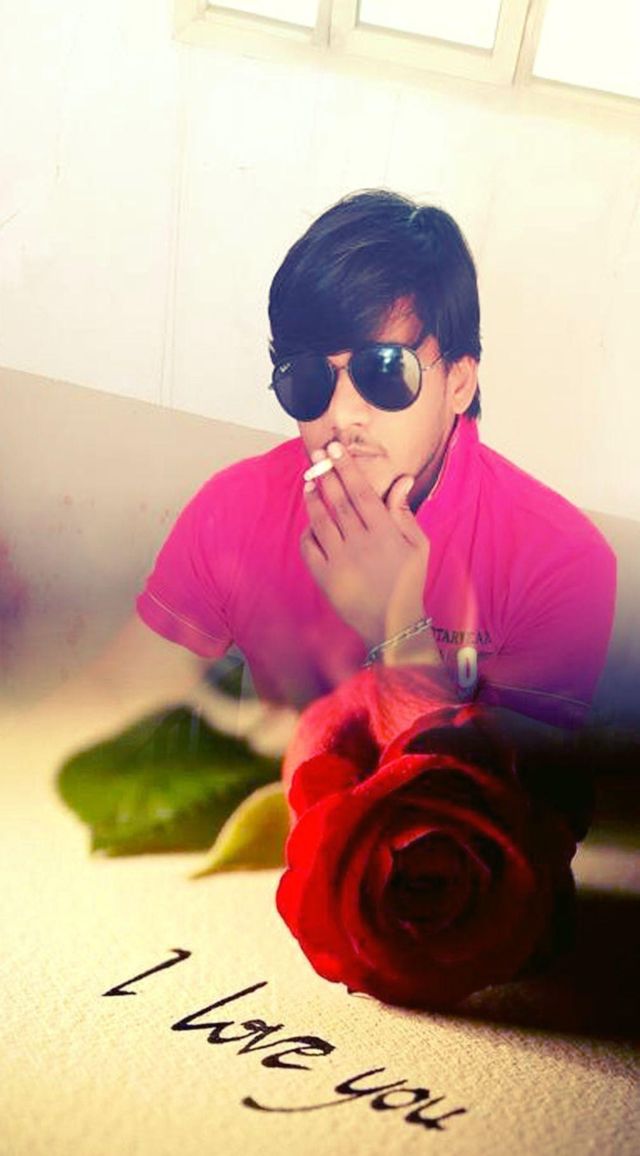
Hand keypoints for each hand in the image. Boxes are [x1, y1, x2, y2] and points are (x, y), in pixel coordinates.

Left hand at [300, 442, 428, 646]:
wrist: (391, 623)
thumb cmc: (407, 581)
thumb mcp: (417, 545)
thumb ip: (404, 511)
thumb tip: (401, 479)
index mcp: (385, 535)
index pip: (363, 493)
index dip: (347, 469)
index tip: (336, 449)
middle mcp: (361, 545)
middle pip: (339, 503)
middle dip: (326, 475)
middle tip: (316, 454)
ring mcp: (340, 562)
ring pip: (321, 522)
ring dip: (313, 499)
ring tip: (309, 480)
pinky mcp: (325, 578)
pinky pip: (310, 547)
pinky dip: (308, 531)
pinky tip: (311, 519)